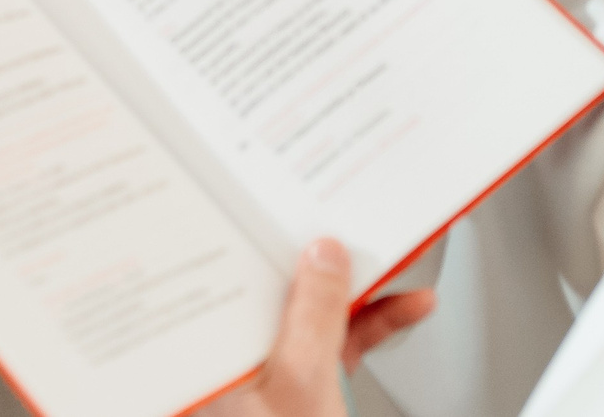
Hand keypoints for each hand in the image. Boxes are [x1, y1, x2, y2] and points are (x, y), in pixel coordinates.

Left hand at [200, 241, 437, 416]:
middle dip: (312, 257)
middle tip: (348, 222)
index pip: (225, 273)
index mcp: (200, 355)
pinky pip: (328, 349)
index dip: (258, 234)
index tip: (297, 207)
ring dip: (352, 292)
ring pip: (303, 318)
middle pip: (265, 290)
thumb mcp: (303, 386)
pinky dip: (365, 330)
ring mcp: (257, 383)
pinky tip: (404, 311)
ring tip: (394, 261)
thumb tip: (324, 255)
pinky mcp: (294, 397)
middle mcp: (218, 365)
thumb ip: (316, 318)